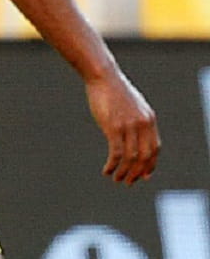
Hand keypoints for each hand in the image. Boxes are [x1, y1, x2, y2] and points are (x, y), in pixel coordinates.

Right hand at [86, 69, 158, 183]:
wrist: (103, 76)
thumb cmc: (114, 90)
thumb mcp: (132, 105)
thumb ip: (137, 119)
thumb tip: (136, 134)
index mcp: (149, 120)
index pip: (155, 148)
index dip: (150, 164)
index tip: (143, 176)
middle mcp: (142, 125)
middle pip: (145, 156)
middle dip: (137, 172)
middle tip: (128, 182)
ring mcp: (129, 126)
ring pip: (130, 157)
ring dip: (124, 172)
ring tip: (116, 179)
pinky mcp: (114, 127)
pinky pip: (116, 152)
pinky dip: (112, 165)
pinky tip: (106, 170)